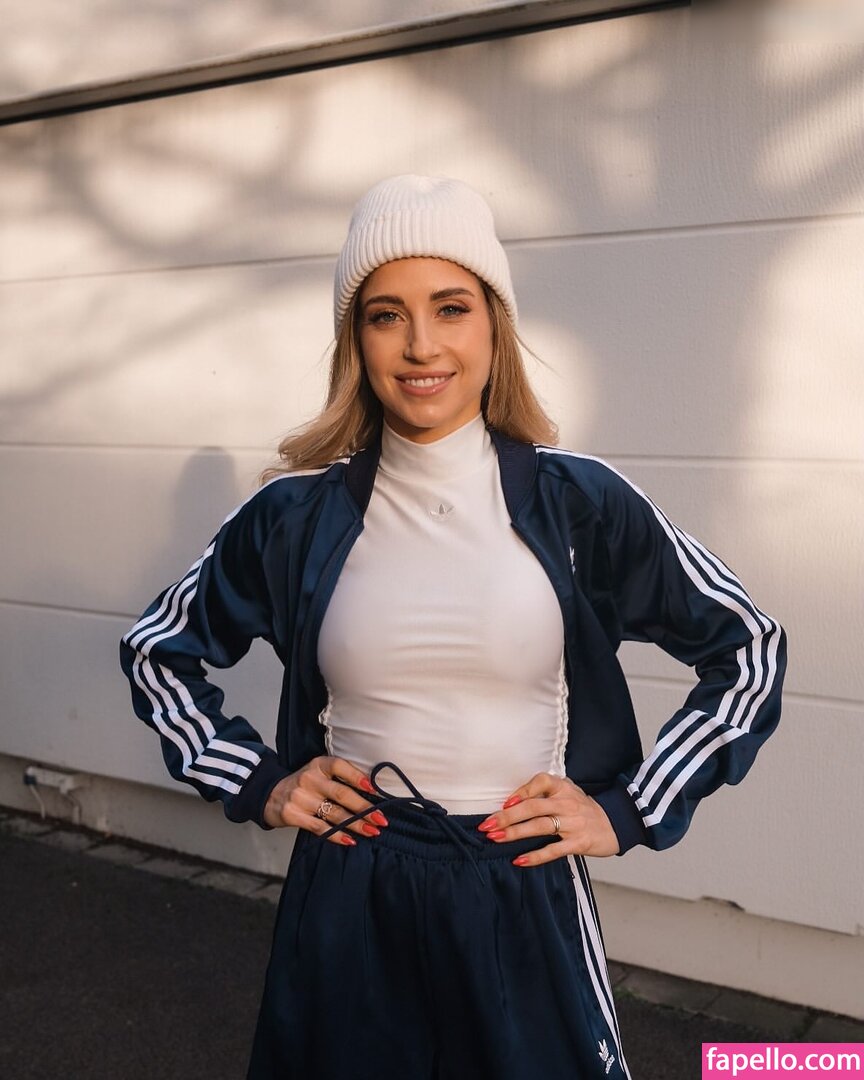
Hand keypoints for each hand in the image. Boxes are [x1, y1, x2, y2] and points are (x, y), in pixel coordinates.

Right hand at [263, 756, 387, 845]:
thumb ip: (340, 779)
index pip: (340, 766)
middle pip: (342, 794)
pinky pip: (320, 827)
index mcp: (318, 764)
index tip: (375, 790)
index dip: (358, 777)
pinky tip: (350, 840)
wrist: (271, 794)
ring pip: (334, 813)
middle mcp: (309, 778)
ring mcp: (300, 797)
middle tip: (381, 819)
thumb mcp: (318, 773)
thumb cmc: (304, 785)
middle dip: (364, 808)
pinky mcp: (293, 815)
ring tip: (372, 832)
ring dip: (356, 824)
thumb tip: (372, 794)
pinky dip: (337, 835)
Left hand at [477, 772, 618, 865]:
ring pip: (539, 827)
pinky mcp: (578, 843)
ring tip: (495, 839)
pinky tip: (519, 860)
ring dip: (514, 833)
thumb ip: (543, 793)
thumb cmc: (582, 808)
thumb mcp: (567, 791)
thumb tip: (511, 802)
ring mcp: (573, 823)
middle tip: (487, 825)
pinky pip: (553, 850)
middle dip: (507, 817)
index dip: (520, 792)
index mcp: (563, 787)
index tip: (504, 803)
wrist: (614, 823)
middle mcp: (567, 803)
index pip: (539, 782)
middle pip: (533, 807)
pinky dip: (535, 856)